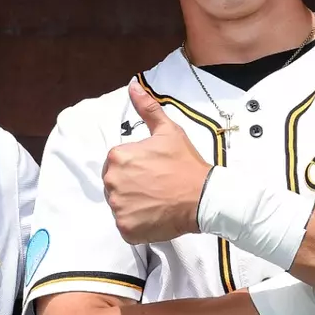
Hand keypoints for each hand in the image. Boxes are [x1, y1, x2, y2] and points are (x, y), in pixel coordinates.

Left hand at [103, 81, 211, 243]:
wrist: (203, 197)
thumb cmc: (185, 164)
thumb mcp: (168, 131)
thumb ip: (147, 108)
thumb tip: (133, 86)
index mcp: (117, 157)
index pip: (116, 164)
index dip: (136, 168)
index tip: (154, 172)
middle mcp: (111, 181)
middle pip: (115, 185)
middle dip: (132, 186)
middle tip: (156, 187)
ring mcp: (117, 207)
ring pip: (120, 205)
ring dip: (135, 205)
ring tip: (157, 201)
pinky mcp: (125, 228)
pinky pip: (126, 226)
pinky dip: (138, 224)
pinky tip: (155, 216)